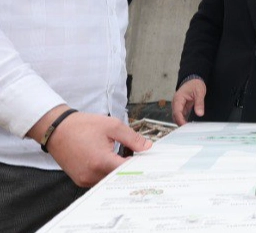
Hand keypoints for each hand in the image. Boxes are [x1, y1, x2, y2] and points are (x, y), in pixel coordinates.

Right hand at [28, 105, 151, 187]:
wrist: (57, 130)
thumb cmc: (82, 126)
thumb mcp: (112, 126)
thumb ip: (132, 138)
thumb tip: (147, 147)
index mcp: (101, 161)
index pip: (128, 170)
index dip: (140, 164)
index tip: (147, 158)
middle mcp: (92, 174)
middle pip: (120, 177)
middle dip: (130, 167)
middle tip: (135, 154)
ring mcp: (85, 179)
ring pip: (110, 179)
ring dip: (118, 170)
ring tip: (120, 154)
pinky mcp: (80, 180)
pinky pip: (100, 180)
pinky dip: (107, 171)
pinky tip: (108, 159)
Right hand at [171, 78, 206, 125]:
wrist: (193, 79)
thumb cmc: (195, 84)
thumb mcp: (199, 92)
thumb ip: (199, 103)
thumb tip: (200, 113)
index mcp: (178, 98)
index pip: (177, 112)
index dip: (180, 120)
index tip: (185, 126)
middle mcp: (176, 102)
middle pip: (175, 116)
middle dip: (180, 123)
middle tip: (188, 130)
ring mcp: (178, 104)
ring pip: (177, 116)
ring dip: (182, 121)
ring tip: (189, 128)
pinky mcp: (182, 106)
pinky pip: (181, 114)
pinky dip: (184, 119)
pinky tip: (189, 123)